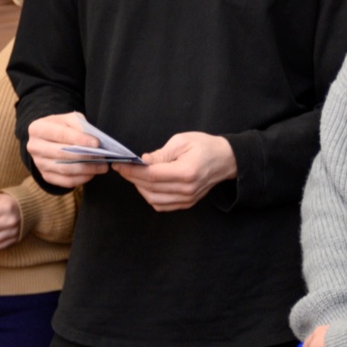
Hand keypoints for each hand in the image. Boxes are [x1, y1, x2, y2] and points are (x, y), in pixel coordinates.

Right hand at [27, 113, 108, 188]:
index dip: (79, 139)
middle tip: (103, 156)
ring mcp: (38, 163)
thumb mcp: (68, 119)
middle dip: (85, 155)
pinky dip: (81, 179)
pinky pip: (65, 181)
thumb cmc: (61, 126)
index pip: (60, 134)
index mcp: (37, 128)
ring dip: (86, 169)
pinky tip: (92, 174)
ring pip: (65, 169)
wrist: (48, 139)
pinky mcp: (45, 176)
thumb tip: (93, 141)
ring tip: (102, 166)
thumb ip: (79, 125)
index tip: (97, 143)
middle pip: (62, 154)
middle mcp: (34, 147)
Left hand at [116, 132, 236, 211]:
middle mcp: (187, 189)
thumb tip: (142, 162)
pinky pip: (162, 205)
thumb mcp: (181, 142)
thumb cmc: (205, 146)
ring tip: (134, 175)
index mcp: (186, 172)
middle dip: (132, 178)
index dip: (132, 171)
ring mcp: (188, 199)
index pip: (152, 175)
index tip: (120, 165)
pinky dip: (150, 196)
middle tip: (123, 168)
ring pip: (153, 199)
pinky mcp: (187, 203)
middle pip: (150, 188)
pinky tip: (146, 184)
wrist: (226, 159)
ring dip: (139, 188)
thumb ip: (160, 154)